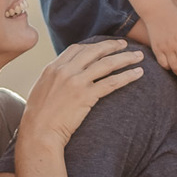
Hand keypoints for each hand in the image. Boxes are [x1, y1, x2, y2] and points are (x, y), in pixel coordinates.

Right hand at [20, 39, 143, 146]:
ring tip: (138, 56)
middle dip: (112, 46)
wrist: (38, 132)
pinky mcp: (86, 96)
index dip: (93, 46)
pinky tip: (138, 73)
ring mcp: (76, 82)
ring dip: (125, 58)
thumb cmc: (38, 116)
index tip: (104, 47)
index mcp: (53, 67)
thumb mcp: (42, 88)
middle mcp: (65, 70)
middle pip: (94, 51)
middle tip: (125, 44)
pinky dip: (127, 76)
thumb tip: (64, 74)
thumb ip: (55, 77)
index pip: (77, 49)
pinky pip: (111, 82)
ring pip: (106, 64)